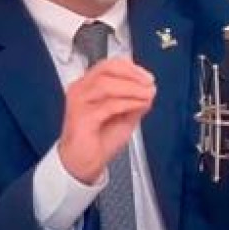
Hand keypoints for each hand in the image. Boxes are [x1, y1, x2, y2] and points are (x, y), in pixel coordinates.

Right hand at [58, 58, 155, 183]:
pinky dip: (127, 103)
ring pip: (106, 84)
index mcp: (88, 86)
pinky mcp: (82, 117)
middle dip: (132, 74)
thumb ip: (135, 102)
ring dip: (131, 88)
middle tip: (149, 83)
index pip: (108, 65)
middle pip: (106, 69)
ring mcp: (79, 103)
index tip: (148, 77)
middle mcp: (81, 90)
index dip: (130, 68)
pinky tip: (138, 105)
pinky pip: (108, 105)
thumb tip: (149, 90)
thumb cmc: (98, 141)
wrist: (83, 164)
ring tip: (146, 95)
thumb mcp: (124, 118)